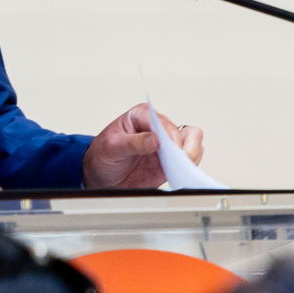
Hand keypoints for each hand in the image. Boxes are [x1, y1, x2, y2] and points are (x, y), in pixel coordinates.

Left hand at [83, 102, 203, 189]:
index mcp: (142, 116)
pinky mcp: (171, 160)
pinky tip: (180, 171)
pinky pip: (191, 158)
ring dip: (191, 155)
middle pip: (185, 131)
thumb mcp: (112, 147)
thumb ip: (134, 143)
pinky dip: (190, 165)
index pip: (163, 122)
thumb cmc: (102, 156)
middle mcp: (158, 128)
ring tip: (181, 167)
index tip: (169, 149)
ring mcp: (166, 144)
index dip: (169, 135)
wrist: (100, 176)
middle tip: (179, 159)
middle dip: (186, 146)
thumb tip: (156, 140)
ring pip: (193, 142)